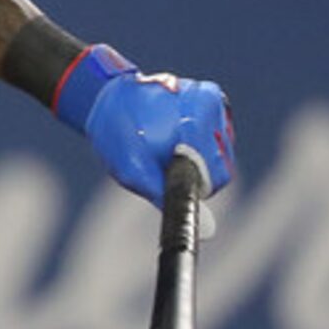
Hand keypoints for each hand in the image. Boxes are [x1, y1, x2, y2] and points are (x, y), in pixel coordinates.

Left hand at [53, 45, 235, 204]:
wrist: (107, 98)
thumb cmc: (116, 136)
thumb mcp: (134, 171)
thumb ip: (169, 196)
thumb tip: (210, 230)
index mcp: (195, 122)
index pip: (219, 176)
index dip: (196, 187)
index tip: (171, 179)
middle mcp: (210, 106)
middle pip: (221, 162)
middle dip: (196, 169)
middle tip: (163, 162)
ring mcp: (212, 99)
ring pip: (220, 148)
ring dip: (197, 153)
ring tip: (165, 145)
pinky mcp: (211, 97)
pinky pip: (216, 133)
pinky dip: (199, 140)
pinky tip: (174, 135)